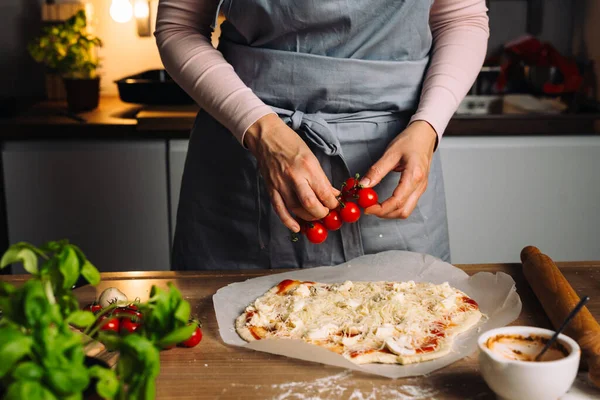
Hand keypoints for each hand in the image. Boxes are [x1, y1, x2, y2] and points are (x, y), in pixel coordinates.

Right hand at [244, 114, 339, 231]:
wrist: (266, 136)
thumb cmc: (291, 143)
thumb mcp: (311, 157)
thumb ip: (321, 178)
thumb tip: (332, 193)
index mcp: (308, 166)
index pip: (323, 192)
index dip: (332, 203)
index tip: (335, 205)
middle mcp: (294, 177)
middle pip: (310, 204)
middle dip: (321, 213)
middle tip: (326, 212)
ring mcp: (281, 184)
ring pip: (296, 209)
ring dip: (308, 217)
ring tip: (315, 216)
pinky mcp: (271, 188)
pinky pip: (279, 209)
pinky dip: (288, 221)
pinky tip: (296, 228)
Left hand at [359, 121, 437, 218]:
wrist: (425, 135)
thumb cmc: (410, 141)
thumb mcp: (391, 153)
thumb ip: (377, 170)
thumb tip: (363, 185)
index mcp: (414, 176)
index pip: (397, 201)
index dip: (381, 208)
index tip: (367, 208)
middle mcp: (420, 185)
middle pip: (402, 211)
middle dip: (384, 214)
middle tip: (368, 208)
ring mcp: (421, 188)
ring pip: (406, 211)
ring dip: (390, 213)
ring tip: (375, 206)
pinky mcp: (419, 189)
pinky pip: (408, 205)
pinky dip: (395, 208)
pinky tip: (385, 202)